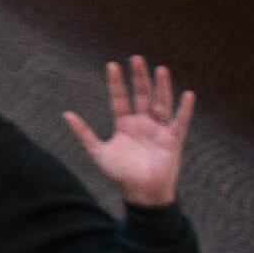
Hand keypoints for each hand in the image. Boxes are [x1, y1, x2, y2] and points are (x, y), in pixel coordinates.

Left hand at [65, 58, 191, 206]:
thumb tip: (66, 114)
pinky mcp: (173, 140)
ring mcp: (159, 130)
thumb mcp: (99, 152)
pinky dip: (184, 109)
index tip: (112, 64)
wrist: (142, 194)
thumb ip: (84, 133)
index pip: (120, 99)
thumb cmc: (121, 175)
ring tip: (160, 69)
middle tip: (136, 58)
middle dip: (139, 78)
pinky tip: (187, 94)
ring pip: (161, 103)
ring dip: (161, 87)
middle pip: (141, 96)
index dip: (116, 83)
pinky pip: (180, 122)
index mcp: (125, 125)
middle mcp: (143, 124)